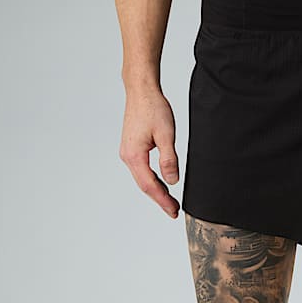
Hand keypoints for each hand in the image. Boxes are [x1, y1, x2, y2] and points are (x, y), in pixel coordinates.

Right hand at [119, 86, 179, 218]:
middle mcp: (127, 156)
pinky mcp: (132, 149)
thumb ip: (169, 159)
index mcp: (135, 155)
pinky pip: (142, 170)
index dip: (163, 200)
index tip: (174, 211)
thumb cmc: (153, 108)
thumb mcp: (166, 135)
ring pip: (143, 179)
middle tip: (174, 211)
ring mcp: (128, 153)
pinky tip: (162, 184)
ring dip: (157, 191)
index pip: (150, 185)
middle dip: (160, 200)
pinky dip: (152, 180)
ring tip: (171, 202)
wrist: (141, 91)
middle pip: (145, 186)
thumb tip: (172, 181)